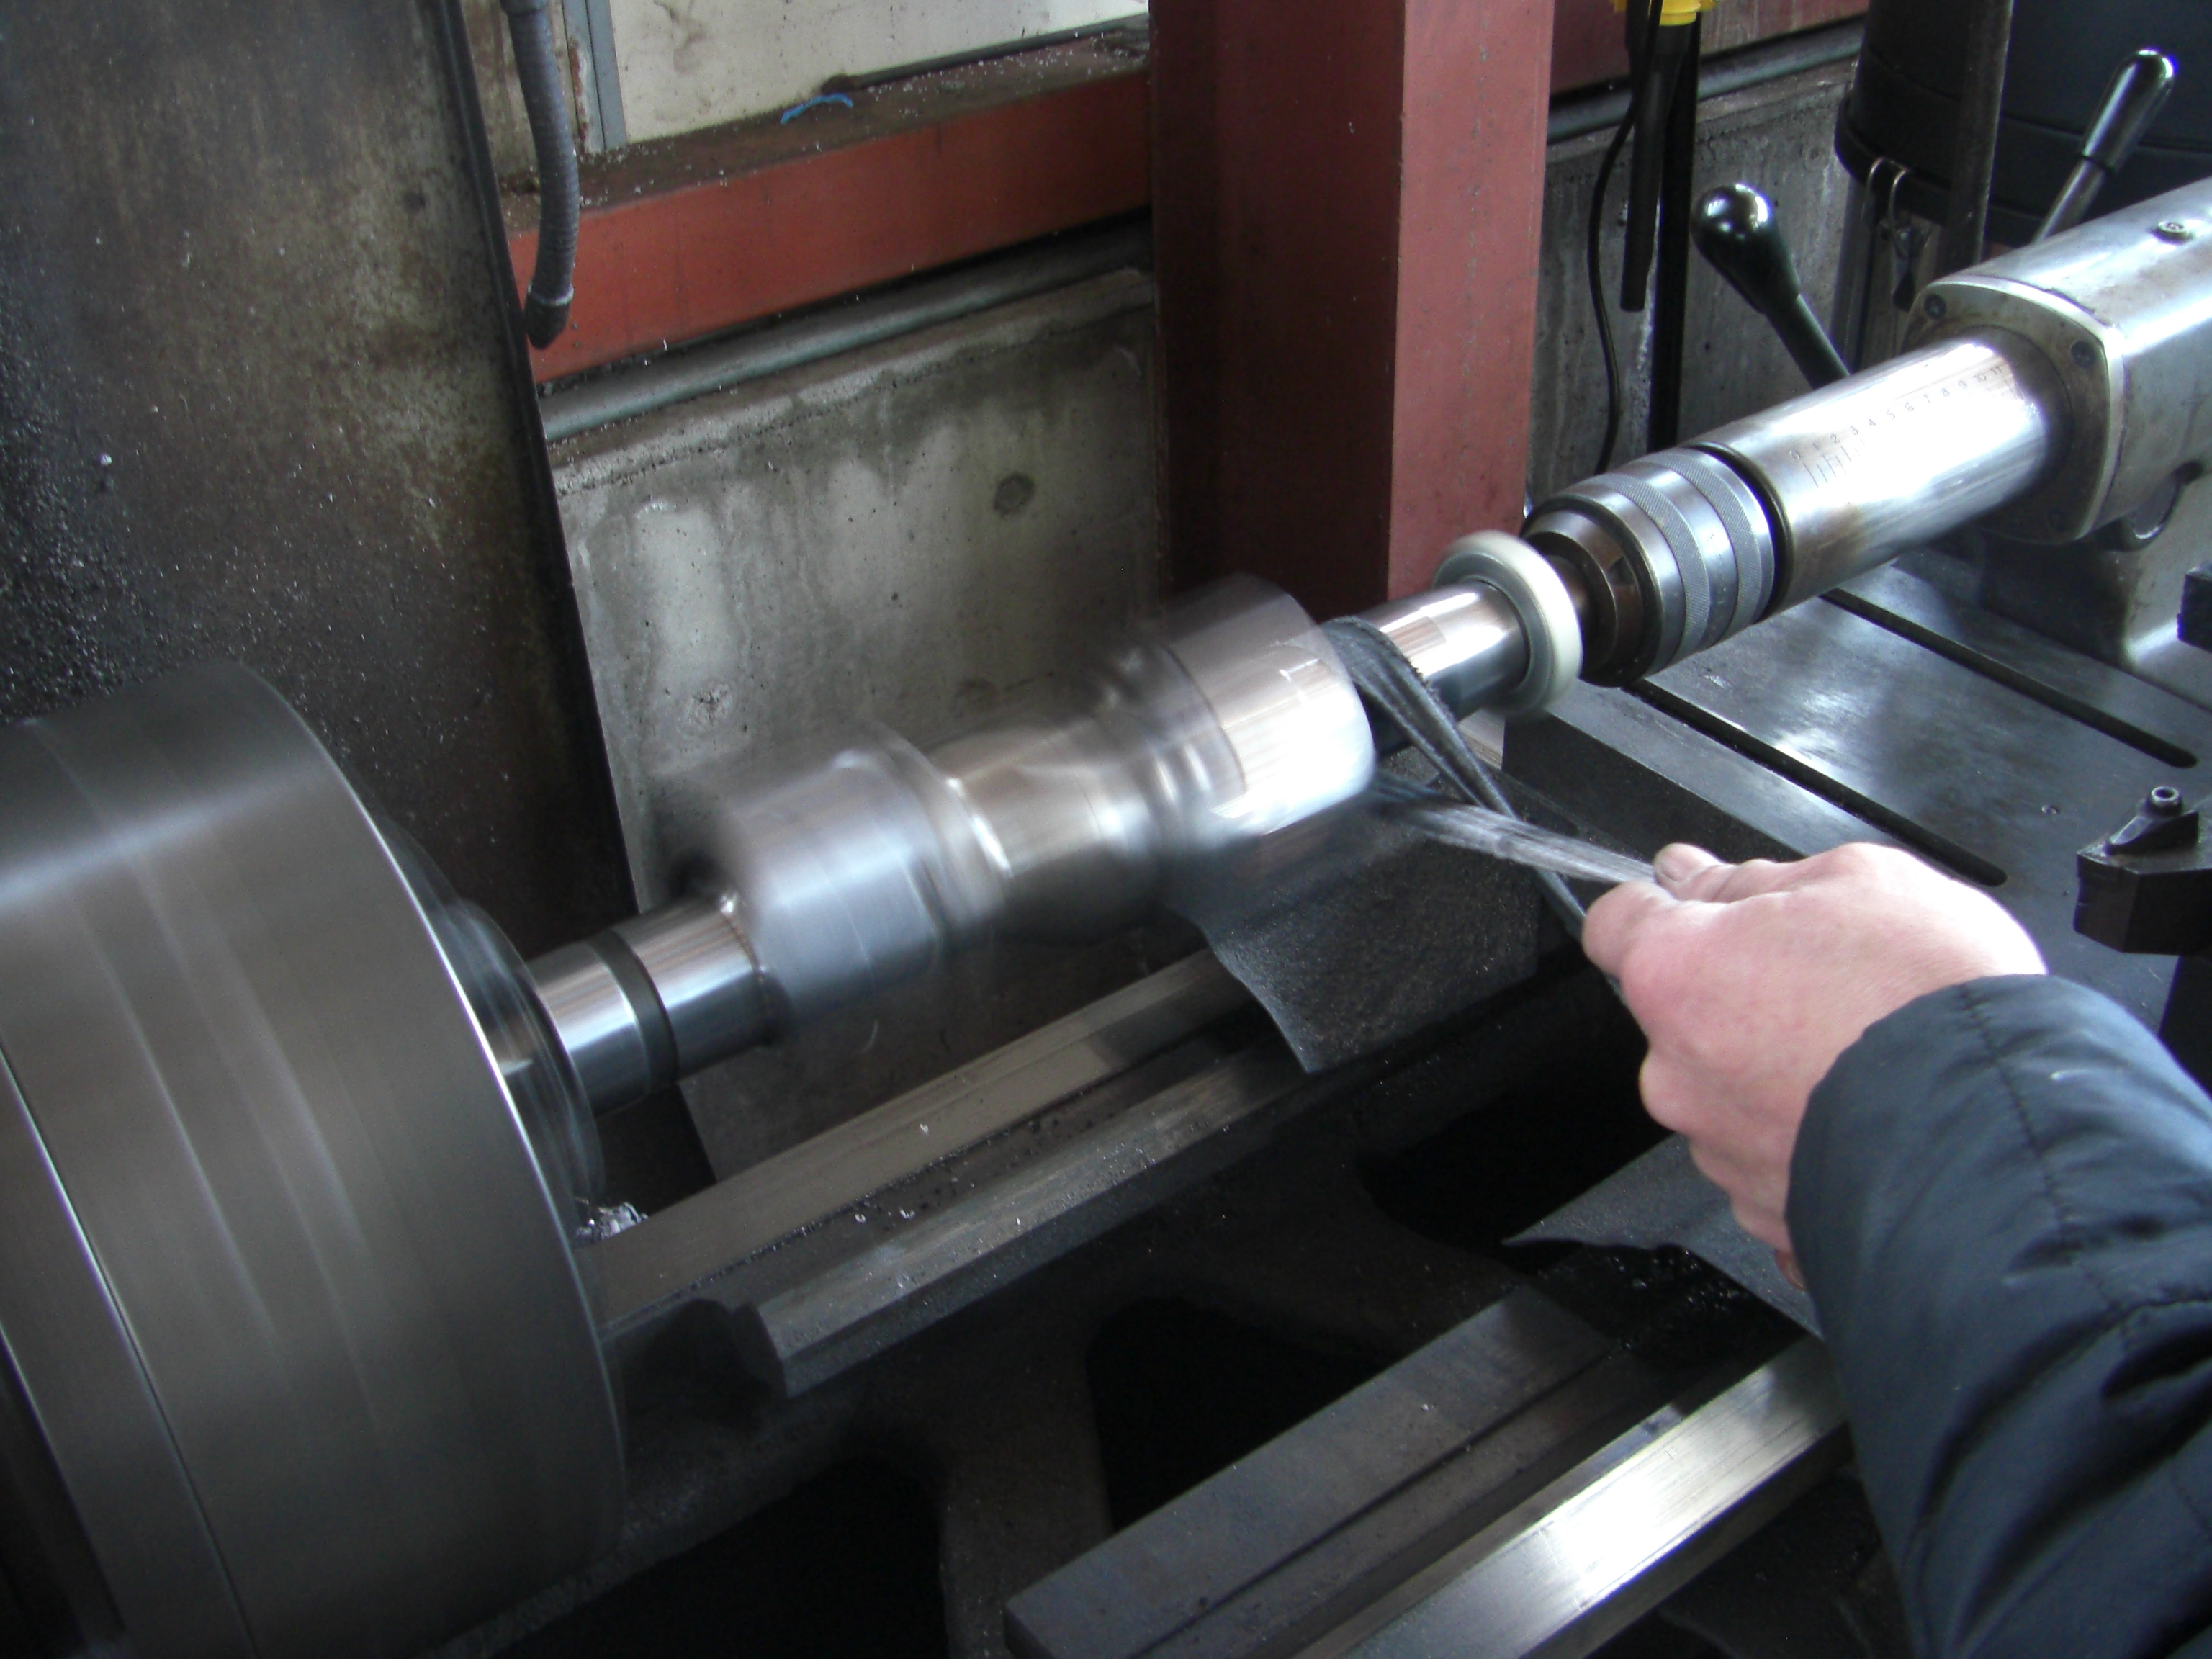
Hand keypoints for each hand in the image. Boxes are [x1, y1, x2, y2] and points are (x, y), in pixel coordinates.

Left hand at [1582, 842, 2043, 1256]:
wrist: (2003, 1136)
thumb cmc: (1934, 1002)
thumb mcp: (1857, 882)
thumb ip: (1754, 879)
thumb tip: (1697, 875)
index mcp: (1679, 973)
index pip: (1617, 924)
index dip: (1656, 908)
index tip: (1693, 906)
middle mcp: (1676, 1069)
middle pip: (1681, 1017)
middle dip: (1737, 998)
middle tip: (1826, 989)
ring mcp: (1717, 1148)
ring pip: (1727, 1093)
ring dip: (1774, 1074)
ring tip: (1864, 1061)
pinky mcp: (1764, 1210)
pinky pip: (1772, 1161)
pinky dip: (1809, 1141)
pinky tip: (1868, 1122)